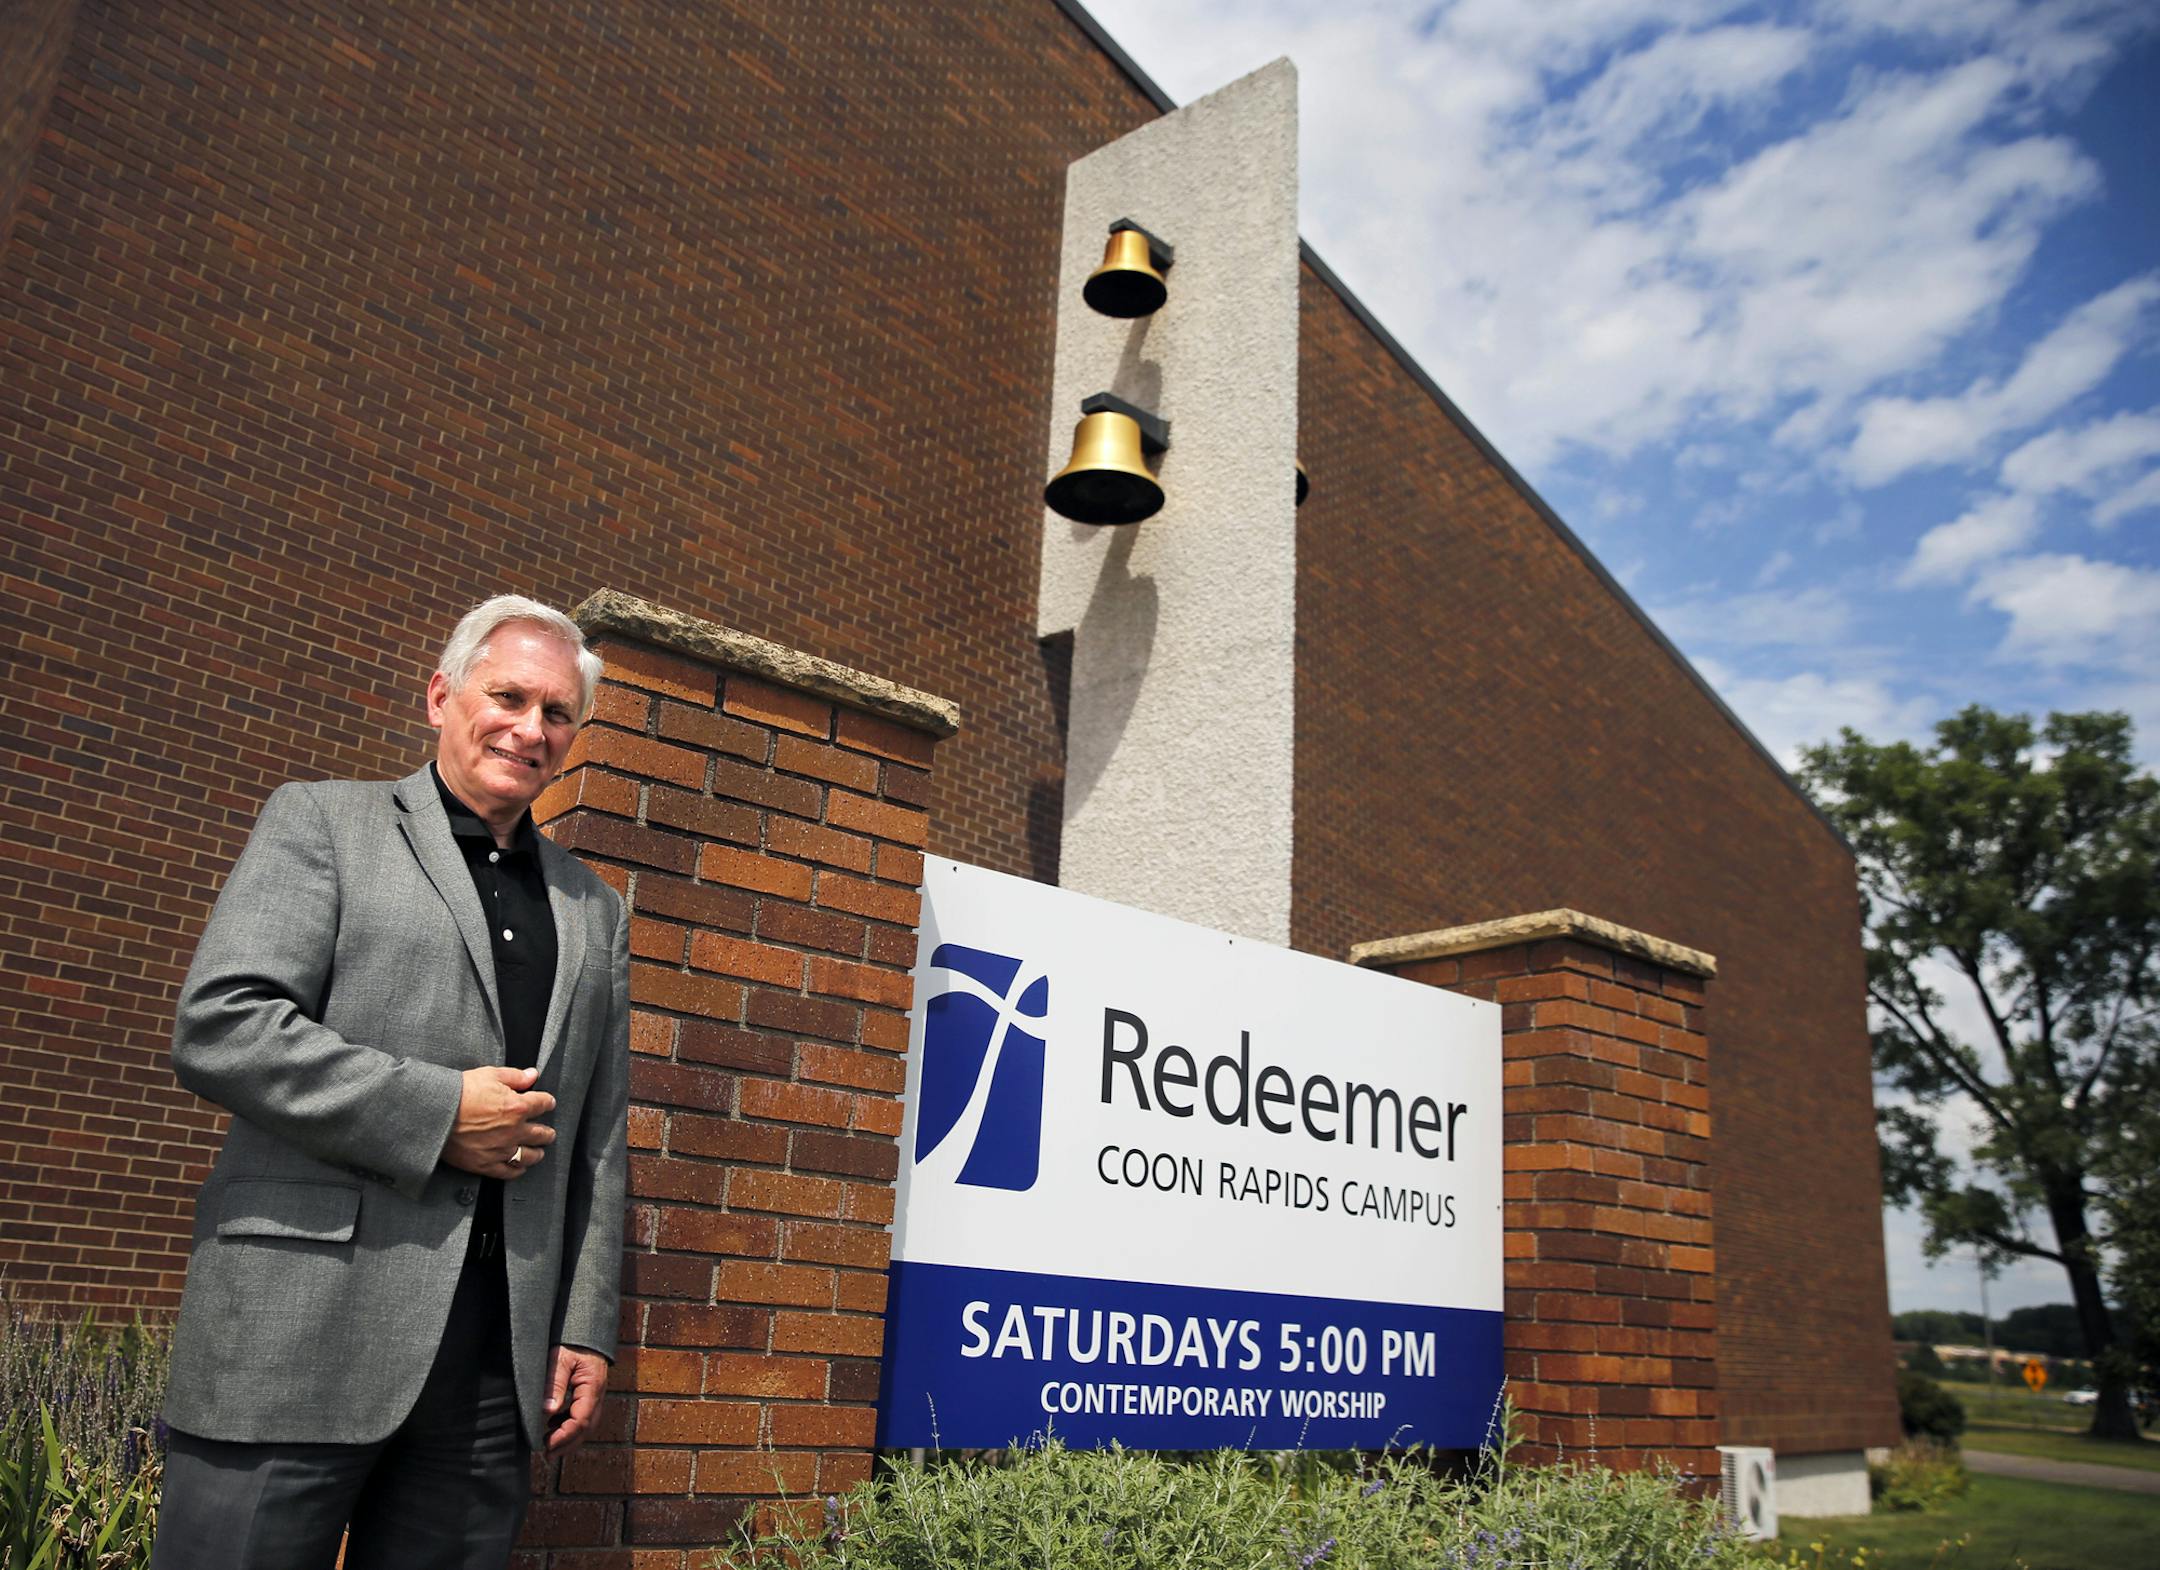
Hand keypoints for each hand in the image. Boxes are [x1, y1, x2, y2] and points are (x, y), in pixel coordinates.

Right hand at [441, 1065, 555, 1178]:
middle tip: (548, 1132)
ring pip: (530, 1155)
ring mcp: (501, 1149)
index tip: (547, 1103)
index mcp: (517, 1106)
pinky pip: (509, 1172)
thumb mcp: (489, 1075)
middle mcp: (513, 1130)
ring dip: (537, 1152)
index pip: (543, 1104)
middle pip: (542, 1134)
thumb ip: (515, 1076)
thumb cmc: (458, 1093)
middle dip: (547, 1132)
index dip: (547, 1102)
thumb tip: (532, 1075)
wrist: (434, 1113)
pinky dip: (518, 1169)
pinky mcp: (486, 1164)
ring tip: (538, 1151)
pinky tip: (520, 1166)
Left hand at [544, 1344, 608, 1453]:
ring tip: (549, 1443)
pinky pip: (583, 1414)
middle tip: (548, 1454)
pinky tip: (554, 1424)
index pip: (581, 1420)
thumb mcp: (560, 1359)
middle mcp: (598, 1394)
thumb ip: (555, 1384)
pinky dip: (570, 1424)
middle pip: (587, 1428)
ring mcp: (596, 1393)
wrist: (585, 1329)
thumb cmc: (572, 1341)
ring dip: (569, 1436)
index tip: (547, 1445)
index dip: (564, 1436)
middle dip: (568, 1443)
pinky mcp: (590, 1392)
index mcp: (593, 1387)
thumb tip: (548, 1411)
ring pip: (587, 1423)